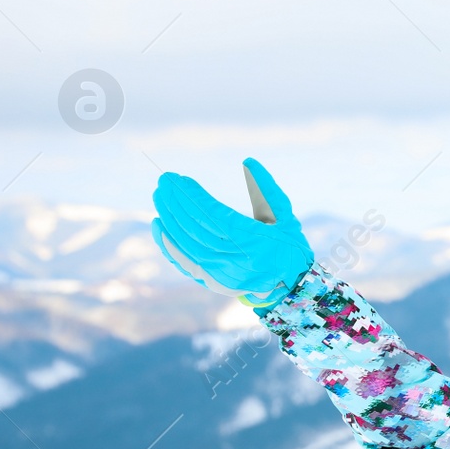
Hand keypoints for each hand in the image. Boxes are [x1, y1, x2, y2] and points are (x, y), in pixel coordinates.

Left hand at [151, 158, 314, 309]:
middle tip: (164, 180)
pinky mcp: (212, 281)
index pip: (214, 216)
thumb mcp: (284, 216)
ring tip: (160, 195)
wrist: (291, 287)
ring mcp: (222, 273)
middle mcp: (236, 260)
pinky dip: (168, 243)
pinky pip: (183, 261)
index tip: (180, 178)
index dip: (194, 197)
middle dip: (176, 202)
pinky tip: (158, 224)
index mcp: (256, 242)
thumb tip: (247, 161)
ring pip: (186, 242)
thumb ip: (266, 189)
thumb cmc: (289, 247)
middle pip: (196, 228)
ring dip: (169, 217)